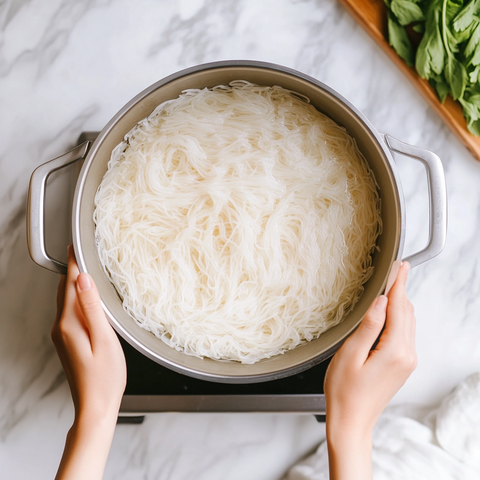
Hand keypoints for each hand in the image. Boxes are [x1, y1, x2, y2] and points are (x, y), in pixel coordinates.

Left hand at [52, 245, 125, 479]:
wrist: (95, 406)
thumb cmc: (105, 377)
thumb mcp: (105, 339)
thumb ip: (93, 308)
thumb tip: (84, 280)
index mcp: (69, 324)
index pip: (70, 284)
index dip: (74, 263)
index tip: (76, 245)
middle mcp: (60, 327)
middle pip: (65, 290)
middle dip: (74, 269)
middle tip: (85, 251)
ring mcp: (61, 335)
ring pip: (66, 301)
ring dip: (76, 284)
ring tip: (89, 268)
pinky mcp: (67, 341)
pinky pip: (69, 312)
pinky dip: (77, 298)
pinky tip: (89, 297)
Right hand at [324, 261, 415, 479]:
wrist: (352, 420)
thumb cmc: (344, 391)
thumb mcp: (350, 354)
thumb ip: (369, 326)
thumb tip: (381, 302)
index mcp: (395, 351)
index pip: (400, 308)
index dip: (399, 284)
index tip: (401, 266)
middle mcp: (407, 355)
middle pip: (407, 313)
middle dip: (401, 290)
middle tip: (395, 270)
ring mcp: (407, 361)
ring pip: (408, 323)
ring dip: (400, 303)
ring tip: (391, 285)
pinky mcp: (403, 365)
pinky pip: (405, 334)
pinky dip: (399, 317)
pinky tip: (389, 310)